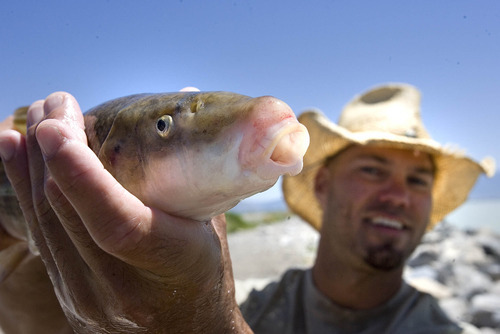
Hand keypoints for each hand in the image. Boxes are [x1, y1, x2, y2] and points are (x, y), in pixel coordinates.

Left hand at [0, 92, 250, 332]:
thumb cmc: (207, 276)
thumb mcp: (210, 227)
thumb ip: (193, 166)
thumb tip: (187, 98)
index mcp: (168, 266)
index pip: (114, 223)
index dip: (81, 174)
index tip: (58, 125)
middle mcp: (120, 288)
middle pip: (67, 212)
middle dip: (52, 149)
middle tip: (55, 102)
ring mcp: (85, 296)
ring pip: (44, 220)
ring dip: (30, 163)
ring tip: (32, 116)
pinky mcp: (66, 293)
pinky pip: (38, 234)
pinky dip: (23, 189)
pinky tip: (13, 152)